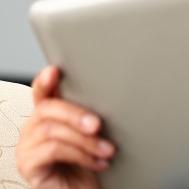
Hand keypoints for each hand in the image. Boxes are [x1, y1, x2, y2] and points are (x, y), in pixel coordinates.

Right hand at [16, 67, 115, 188]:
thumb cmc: (91, 165)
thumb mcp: (95, 137)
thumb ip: (92, 117)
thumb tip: (113, 97)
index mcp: (49, 116)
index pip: (42, 92)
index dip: (45, 81)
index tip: (55, 70)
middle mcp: (34, 129)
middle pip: (47, 108)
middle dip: (76, 114)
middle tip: (98, 125)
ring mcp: (27, 147)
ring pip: (52, 130)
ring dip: (85, 140)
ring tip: (108, 150)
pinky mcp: (28, 165)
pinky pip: (52, 150)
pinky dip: (80, 155)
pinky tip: (98, 162)